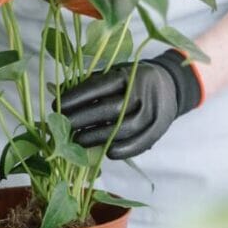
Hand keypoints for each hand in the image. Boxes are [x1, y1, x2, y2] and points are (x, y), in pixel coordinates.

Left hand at [61, 50, 203, 158]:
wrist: (171, 86)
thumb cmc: (132, 81)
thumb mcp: (114, 74)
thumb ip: (89, 83)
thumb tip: (55, 91)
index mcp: (128, 74)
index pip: (99, 86)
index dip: (77, 97)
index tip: (57, 106)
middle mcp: (142, 91)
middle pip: (109, 109)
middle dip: (82, 119)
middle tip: (62, 127)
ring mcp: (153, 111)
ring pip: (122, 128)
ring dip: (97, 137)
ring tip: (77, 141)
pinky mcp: (158, 129)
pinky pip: (139, 143)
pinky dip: (121, 150)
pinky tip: (105, 152)